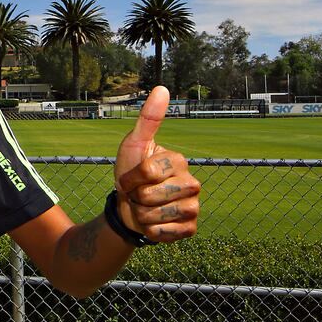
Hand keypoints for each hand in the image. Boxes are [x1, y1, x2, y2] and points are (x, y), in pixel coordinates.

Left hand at [113, 86, 199, 243]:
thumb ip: (148, 118)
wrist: (128, 208)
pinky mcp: (190, 228)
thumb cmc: (130, 173)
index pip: (147, 172)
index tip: (130, 178)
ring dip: (141, 215)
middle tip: (139, 195)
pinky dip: (152, 231)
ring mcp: (194, 207)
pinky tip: (154, 223)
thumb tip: (162, 87)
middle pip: (151, 195)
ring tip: (145, 208)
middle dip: (135, 198)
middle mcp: (193, 183)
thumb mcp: (133, 145)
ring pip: (157, 215)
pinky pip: (166, 233)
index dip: (129, 178)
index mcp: (179, 161)